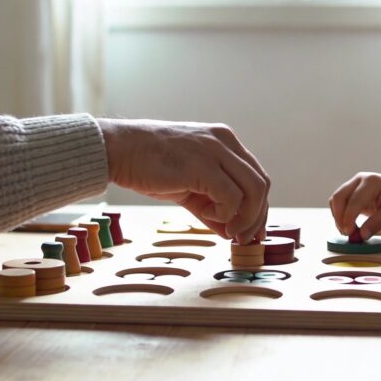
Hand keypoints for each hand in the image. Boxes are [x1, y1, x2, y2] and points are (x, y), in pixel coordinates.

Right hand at [98, 118, 269, 242]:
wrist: (118, 150)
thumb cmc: (149, 166)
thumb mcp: (188, 185)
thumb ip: (211, 206)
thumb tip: (229, 231)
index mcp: (224, 142)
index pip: (257, 177)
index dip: (259, 208)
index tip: (252, 233)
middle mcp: (224, 142)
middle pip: (262, 184)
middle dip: (257, 217)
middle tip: (242, 238)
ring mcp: (214, 151)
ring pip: (255, 189)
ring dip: (246, 217)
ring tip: (227, 230)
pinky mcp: (201, 165)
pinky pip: (231, 196)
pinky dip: (224, 213)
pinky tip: (205, 214)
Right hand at [329, 172, 380, 237]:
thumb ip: (376, 224)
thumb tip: (361, 235)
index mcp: (372, 181)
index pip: (354, 200)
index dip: (348, 218)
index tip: (348, 233)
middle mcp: (360, 180)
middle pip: (339, 197)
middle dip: (339, 216)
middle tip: (346, 234)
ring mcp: (355, 185)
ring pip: (336, 200)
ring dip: (338, 216)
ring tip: (349, 232)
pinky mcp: (353, 193)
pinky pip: (340, 204)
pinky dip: (341, 215)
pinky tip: (350, 226)